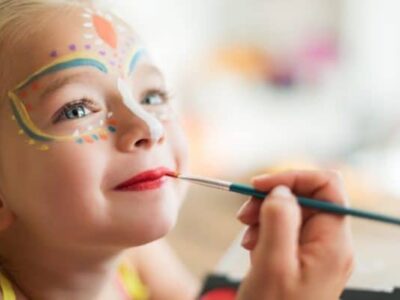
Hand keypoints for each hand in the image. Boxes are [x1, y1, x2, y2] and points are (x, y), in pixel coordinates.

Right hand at [236, 170, 353, 299]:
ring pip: (292, 211)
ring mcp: (317, 250)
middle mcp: (330, 243)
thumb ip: (279, 221)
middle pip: (306, 197)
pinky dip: (265, 230)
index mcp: (333, 243)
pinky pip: (285, 229)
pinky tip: (253, 247)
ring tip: (247, 237)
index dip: (293, 177)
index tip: (259, 185)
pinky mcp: (302, 256)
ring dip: (264, 216)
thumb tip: (282, 190)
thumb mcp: (272, 265)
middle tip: (243, 214)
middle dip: (271, 199)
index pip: (327, 186)